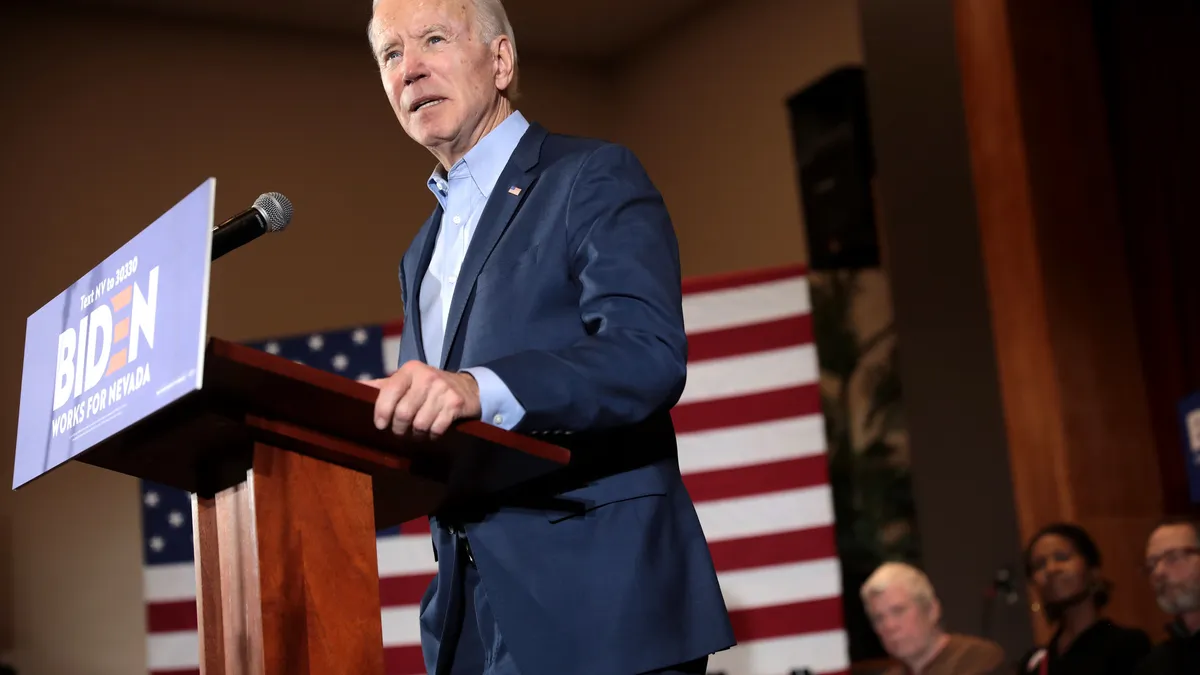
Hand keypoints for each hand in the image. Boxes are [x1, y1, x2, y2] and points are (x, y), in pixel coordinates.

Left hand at [364, 361, 480, 438]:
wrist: (467, 387)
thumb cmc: (428, 387)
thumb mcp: (406, 381)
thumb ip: (383, 386)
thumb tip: (353, 388)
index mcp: (410, 370)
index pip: (389, 392)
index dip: (382, 412)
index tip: (380, 425)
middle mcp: (426, 377)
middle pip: (403, 413)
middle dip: (399, 428)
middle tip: (401, 431)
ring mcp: (443, 390)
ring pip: (420, 424)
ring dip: (416, 434)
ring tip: (417, 432)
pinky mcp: (455, 404)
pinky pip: (436, 428)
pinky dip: (432, 435)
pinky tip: (433, 431)